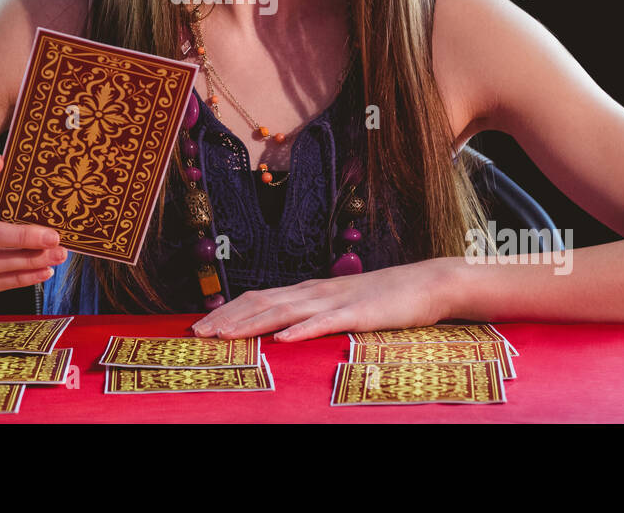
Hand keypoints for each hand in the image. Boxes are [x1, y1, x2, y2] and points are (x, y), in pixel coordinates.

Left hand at [190, 258, 461, 341]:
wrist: (426, 284)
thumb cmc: (383, 300)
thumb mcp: (339, 306)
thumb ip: (312, 314)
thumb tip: (281, 330)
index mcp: (308, 291)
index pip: (257, 298)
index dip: (227, 312)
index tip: (200, 328)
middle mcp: (314, 291)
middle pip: (261, 303)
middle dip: (227, 319)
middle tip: (197, 335)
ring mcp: (335, 300)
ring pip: (285, 311)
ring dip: (252, 324)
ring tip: (226, 336)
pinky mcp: (358, 313)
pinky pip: (325, 322)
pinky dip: (301, 330)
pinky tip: (283, 339)